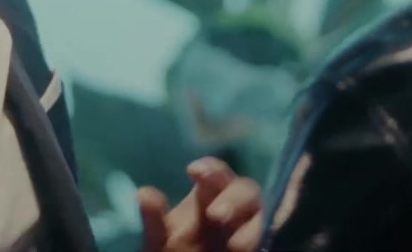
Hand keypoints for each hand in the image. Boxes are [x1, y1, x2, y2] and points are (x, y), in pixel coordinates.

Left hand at [138, 157, 263, 251]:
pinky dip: (260, 239)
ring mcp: (249, 228)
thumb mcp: (159, 239)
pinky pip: (268, 237)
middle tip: (215, 215)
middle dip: (234, 198)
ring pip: (262, 214)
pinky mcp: (259, 244)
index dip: (210, 168)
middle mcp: (234, 207)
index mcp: (208, 196)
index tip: (193, 170)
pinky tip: (244, 250)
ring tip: (236, 246)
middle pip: (245, 190)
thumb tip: (144, 193)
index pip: (216, 173)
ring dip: (253, 226)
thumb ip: (155, 219)